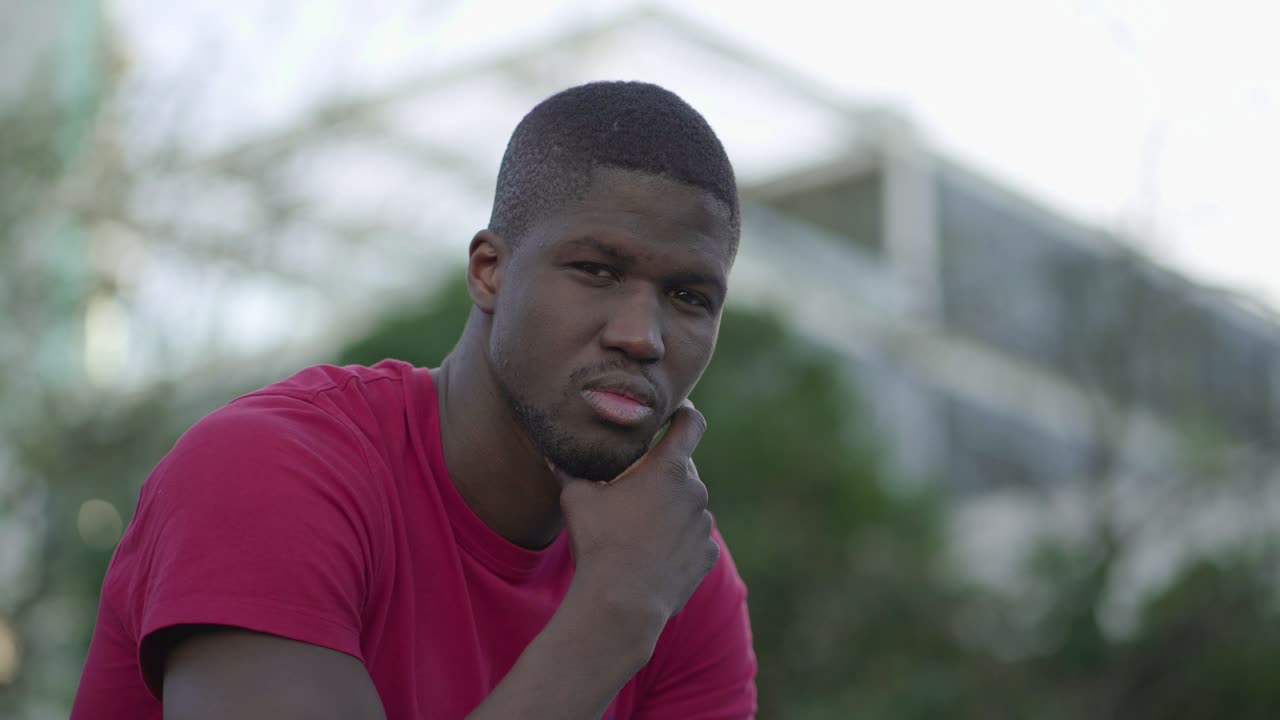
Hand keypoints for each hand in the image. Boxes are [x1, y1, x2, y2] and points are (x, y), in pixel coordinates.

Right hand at [552, 400, 719, 636]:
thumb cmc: (598, 545)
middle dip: (661, 473)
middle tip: (634, 489)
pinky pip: (695, 537)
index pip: (691, 424)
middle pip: (683, 468)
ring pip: (689, 504)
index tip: (675, 414)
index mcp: (667, 469)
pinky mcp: (707, 554)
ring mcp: (703, 525)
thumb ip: (569, 471)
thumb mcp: (576, 500)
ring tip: (638, 530)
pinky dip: (679, 540)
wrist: (621, 604)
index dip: (685, 413)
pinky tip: (652, 555)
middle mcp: (694, 491)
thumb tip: (551, 454)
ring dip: (670, 508)